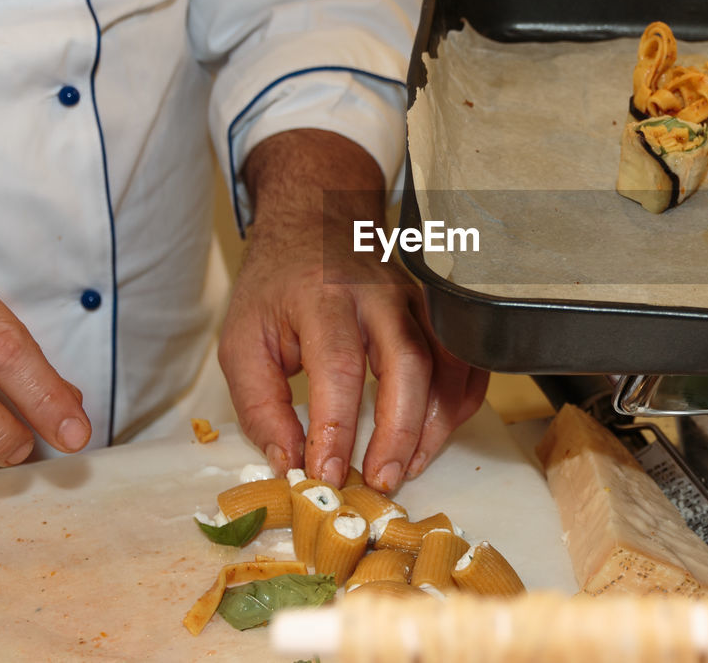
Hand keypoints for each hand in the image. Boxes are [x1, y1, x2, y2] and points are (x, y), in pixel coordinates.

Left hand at [218, 129, 487, 491]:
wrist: (315, 227)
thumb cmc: (277, 288)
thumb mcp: (242, 342)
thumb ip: (260, 406)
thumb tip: (290, 462)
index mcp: (322, 297)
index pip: (339, 366)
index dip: (337, 427)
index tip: (327, 472)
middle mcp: (378, 295)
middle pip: (407, 363)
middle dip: (398, 431)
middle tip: (381, 480)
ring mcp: (416, 301)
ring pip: (446, 363)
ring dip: (435, 423)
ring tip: (409, 466)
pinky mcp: (436, 313)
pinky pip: (464, 361)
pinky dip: (458, 403)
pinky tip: (434, 434)